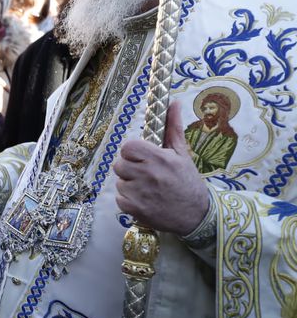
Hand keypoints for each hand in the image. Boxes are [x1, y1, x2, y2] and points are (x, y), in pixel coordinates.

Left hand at [113, 100, 208, 235]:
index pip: (127, 147)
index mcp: (158, 158)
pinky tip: (145, 200)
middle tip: (147, 175)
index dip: (133, 152)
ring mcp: (140, 193)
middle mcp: (147, 174)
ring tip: (148, 189)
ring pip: (119, 182)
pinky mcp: (134, 209)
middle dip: (130, 169)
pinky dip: (129, 200)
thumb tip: (173, 102)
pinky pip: (120, 199)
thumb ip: (173, 127)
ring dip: (130, 185)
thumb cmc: (188, 181)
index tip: (143, 158)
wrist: (198, 214)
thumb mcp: (182, 153)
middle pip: (119, 164)